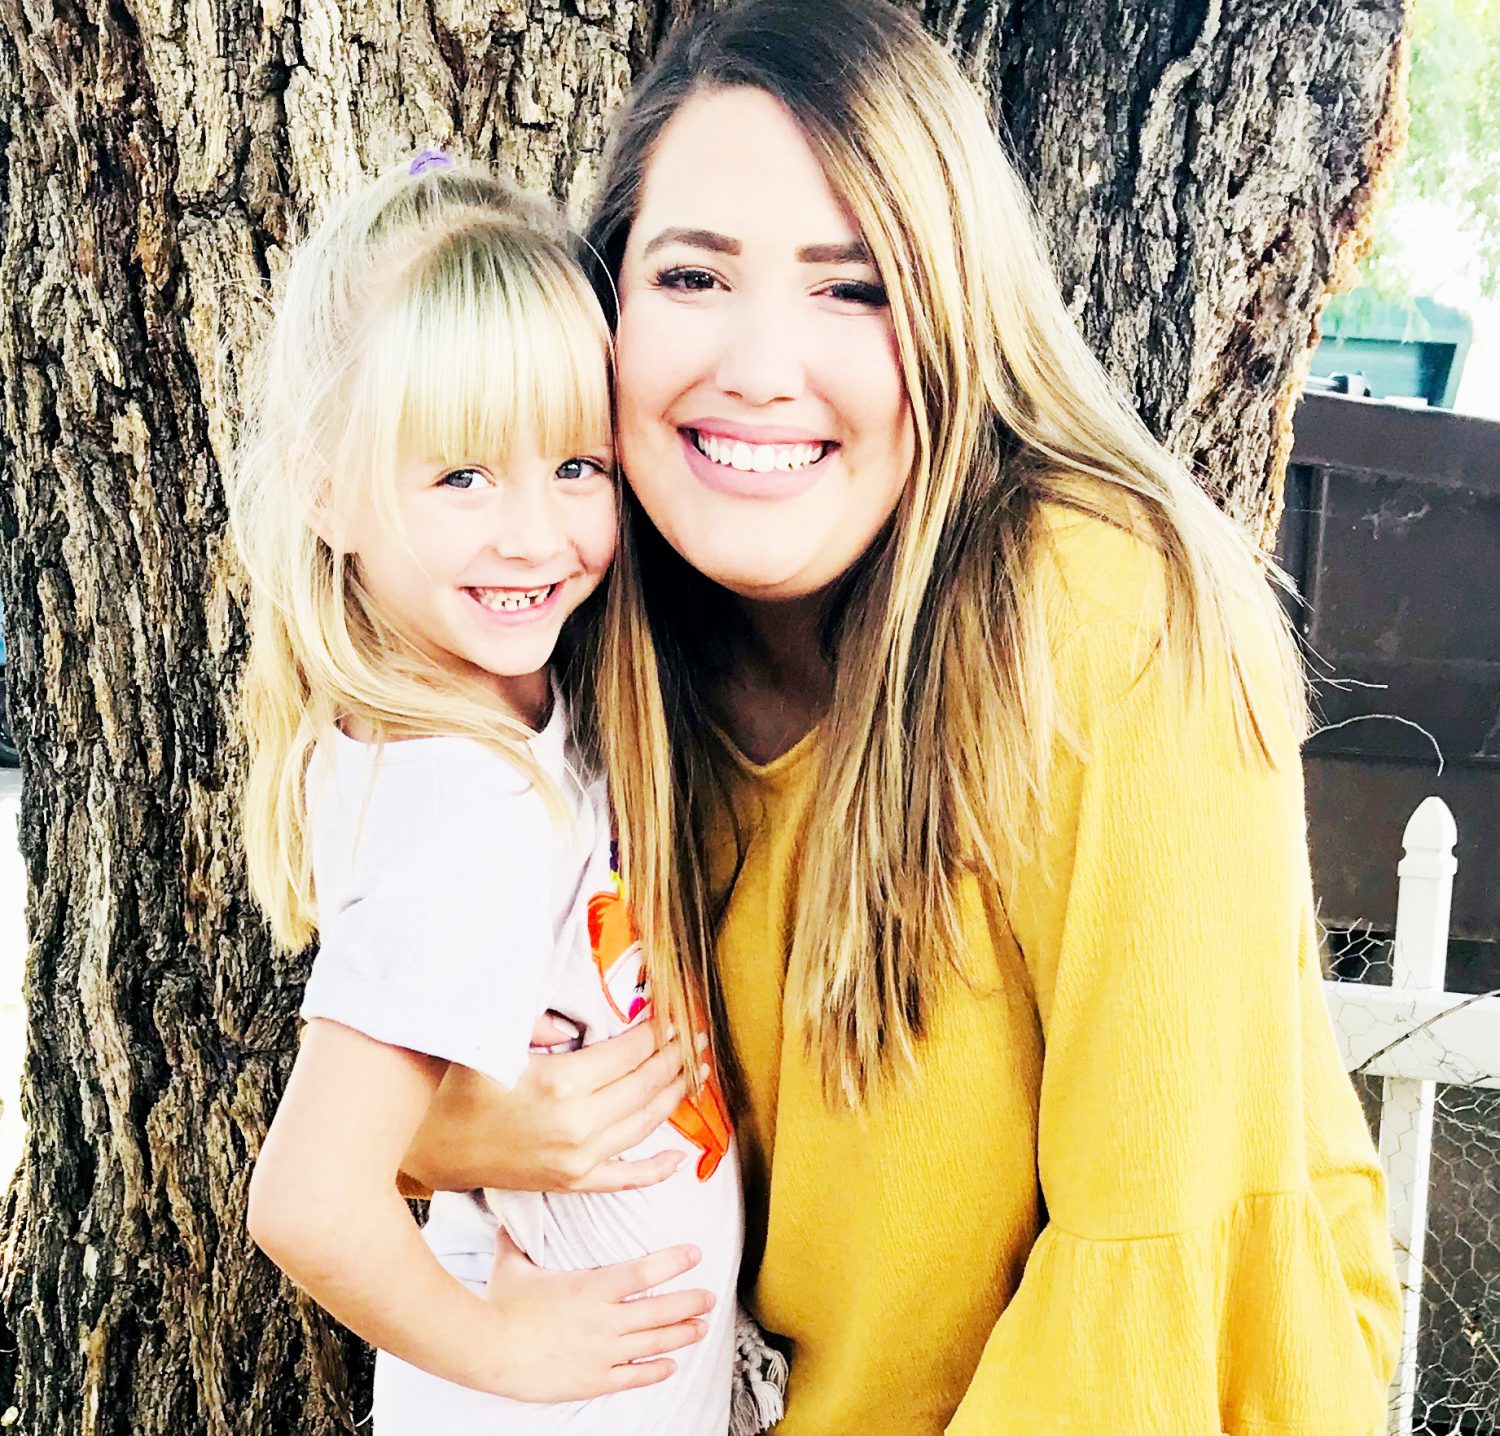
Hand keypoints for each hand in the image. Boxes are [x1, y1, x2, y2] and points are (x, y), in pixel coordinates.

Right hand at [402, 1021, 701, 1193]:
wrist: (430, 1148)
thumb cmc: (456, 1087)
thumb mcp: (491, 1043)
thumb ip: (537, 1024)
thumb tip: (574, 1025)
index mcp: (562, 1085)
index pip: (631, 1052)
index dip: (660, 1029)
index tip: (678, 1010)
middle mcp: (578, 1126)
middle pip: (646, 1085)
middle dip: (677, 1056)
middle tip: (698, 1033)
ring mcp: (578, 1160)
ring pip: (644, 1125)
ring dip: (674, 1096)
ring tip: (695, 1071)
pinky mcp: (570, 1182)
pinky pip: (625, 1178)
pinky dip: (654, 1169)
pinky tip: (678, 1158)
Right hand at [484, 1231, 711, 1399]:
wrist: (488, 1352)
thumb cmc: (499, 1306)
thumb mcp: (511, 1264)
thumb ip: (519, 1239)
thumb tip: (510, 1214)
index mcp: (590, 1287)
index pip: (643, 1271)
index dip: (673, 1262)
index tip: (695, 1254)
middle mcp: (603, 1320)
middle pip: (658, 1310)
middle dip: (689, 1302)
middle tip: (710, 1296)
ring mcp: (601, 1353)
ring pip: (653, 1343)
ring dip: (681, 1334)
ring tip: (701, 1326)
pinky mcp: (593, 1380)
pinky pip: (633, 1376)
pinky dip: (655, 1370)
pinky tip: (670, 1366)